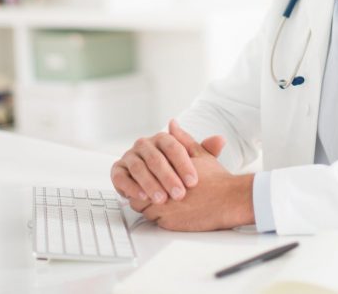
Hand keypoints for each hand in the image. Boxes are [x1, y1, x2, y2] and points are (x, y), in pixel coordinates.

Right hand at [110, 119, 225, 203]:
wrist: (158, 182)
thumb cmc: (178, 172)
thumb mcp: (195, 161)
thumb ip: (206, 151)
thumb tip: (220, 139)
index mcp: (162, 139)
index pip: (173, 147)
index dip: (183, 164)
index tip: (193, 181)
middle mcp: (144, 144)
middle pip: (155, 158)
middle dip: (168, 177)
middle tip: (179, 194)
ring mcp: (130, 156)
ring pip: (138, 167)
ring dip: (149, 183)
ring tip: (161, 199)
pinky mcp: (118, 171)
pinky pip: (121, 177)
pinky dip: (130, 187)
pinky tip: (141, 197)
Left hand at [136, 124, 254, 230]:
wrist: (230, 199)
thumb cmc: (216, 178)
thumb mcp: (199, 153)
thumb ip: (182, 139)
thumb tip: (172, 125)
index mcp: (165, 171)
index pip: (142, 175)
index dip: (147, 177)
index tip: (153, 178)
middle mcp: (161, 189)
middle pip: (140, 195)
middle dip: (145, 193)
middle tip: (154, 192)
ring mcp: (164, 209)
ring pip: (146, 210)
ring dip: (151, 207)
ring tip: (164, 203)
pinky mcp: (169, 224)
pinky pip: (156, 222)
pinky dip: (161, 218)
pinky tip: (172, 213)